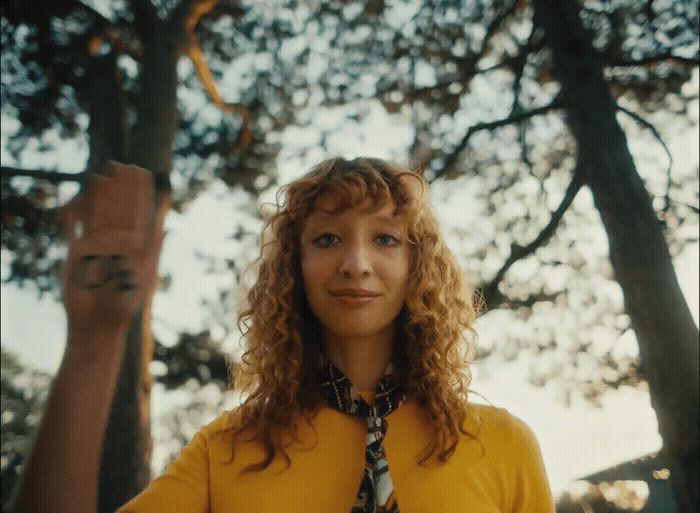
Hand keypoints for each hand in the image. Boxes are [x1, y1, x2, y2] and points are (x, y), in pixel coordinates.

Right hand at [60, 161, 164, 351]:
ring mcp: (97, 246)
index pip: (140, 214)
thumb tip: (166, 228)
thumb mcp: (141, 278)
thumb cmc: (123, 308)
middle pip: (118, 209)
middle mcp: (118, 244)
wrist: (97, 326)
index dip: (140, 194)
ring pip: (97, 215)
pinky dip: (75, 214)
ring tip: (99, 175)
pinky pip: (74, 228)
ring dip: (98, 195)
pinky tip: (77, 200)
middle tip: (120, 165)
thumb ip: (151, 252)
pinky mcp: (76, 253)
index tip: (143, 174)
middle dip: (120, 188)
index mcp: (138, 247)